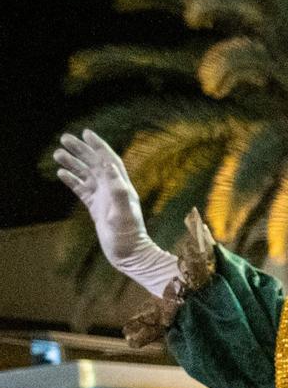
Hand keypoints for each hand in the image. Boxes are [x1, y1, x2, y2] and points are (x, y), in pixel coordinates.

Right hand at [51, 130, 178, 295]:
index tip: (86, 132)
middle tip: (64, 138)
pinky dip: (72, 180)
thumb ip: (117, 190)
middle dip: (81, 150)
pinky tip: (61, 173)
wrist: (129, 254)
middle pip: (95, 164)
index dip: (99, 146)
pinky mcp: (97, 208)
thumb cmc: (128, 235)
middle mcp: (114, 189)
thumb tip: (109, 167)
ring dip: (73, 163)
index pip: (109, 160)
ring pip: (86, 175)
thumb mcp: (123, 212)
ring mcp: (104, 198)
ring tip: (57, 153)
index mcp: (121, 187)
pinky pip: (82, 190)